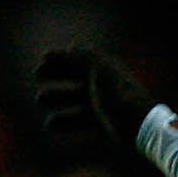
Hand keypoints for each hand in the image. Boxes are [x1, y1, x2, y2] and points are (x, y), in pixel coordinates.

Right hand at [31, 48, 155, 152]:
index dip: (61, 58)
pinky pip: (79, 121)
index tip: (42, 61)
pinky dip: (64, 122)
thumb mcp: (101, 70)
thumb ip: (85, 57)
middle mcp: (101, 85)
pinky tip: (50, 125)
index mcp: (103, 69)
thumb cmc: (119, 96)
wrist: (140, 127)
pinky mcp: (102, 124)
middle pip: (73, 77)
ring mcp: (101, 105)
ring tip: (39, 100)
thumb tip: (70, 49)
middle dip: (54, 75)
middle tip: (37, 77)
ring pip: (73, 100)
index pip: (78, 58)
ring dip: (56, 99)